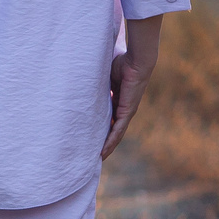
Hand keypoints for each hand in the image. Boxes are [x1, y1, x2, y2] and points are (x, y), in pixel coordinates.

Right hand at [102, 14, 164, 158]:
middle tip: (94, 154)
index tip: (92, 137)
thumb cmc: (122, 60)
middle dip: (105, 142)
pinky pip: (118, 131)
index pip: (109, 119)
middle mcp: (124, 108)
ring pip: (116, 135)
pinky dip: (111, 142)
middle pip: (114, 130)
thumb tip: (81, 67)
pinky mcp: (127, 112)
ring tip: (98, 158)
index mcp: (118, 100)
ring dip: (107, 147)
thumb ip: (96, 77)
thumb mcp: (104, 73)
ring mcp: (126, 112)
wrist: (136, 60)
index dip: (102, 129)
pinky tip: (103, 151)